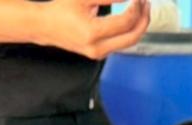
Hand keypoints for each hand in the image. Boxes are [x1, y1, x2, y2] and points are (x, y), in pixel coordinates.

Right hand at [35, 0, 151, 59]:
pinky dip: (129, 31)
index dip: (136, 7)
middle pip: (132, 37)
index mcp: (93, 33)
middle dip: (143, 19)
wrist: (45, 26)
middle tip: (146, 3)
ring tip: (141, 8)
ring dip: (138, 26)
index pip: (125, 22)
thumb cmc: (61, 10)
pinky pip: (121, 44)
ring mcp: (99, 54)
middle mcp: (97, 48)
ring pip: (129, 42)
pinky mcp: (99, 54)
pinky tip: (131, 18)